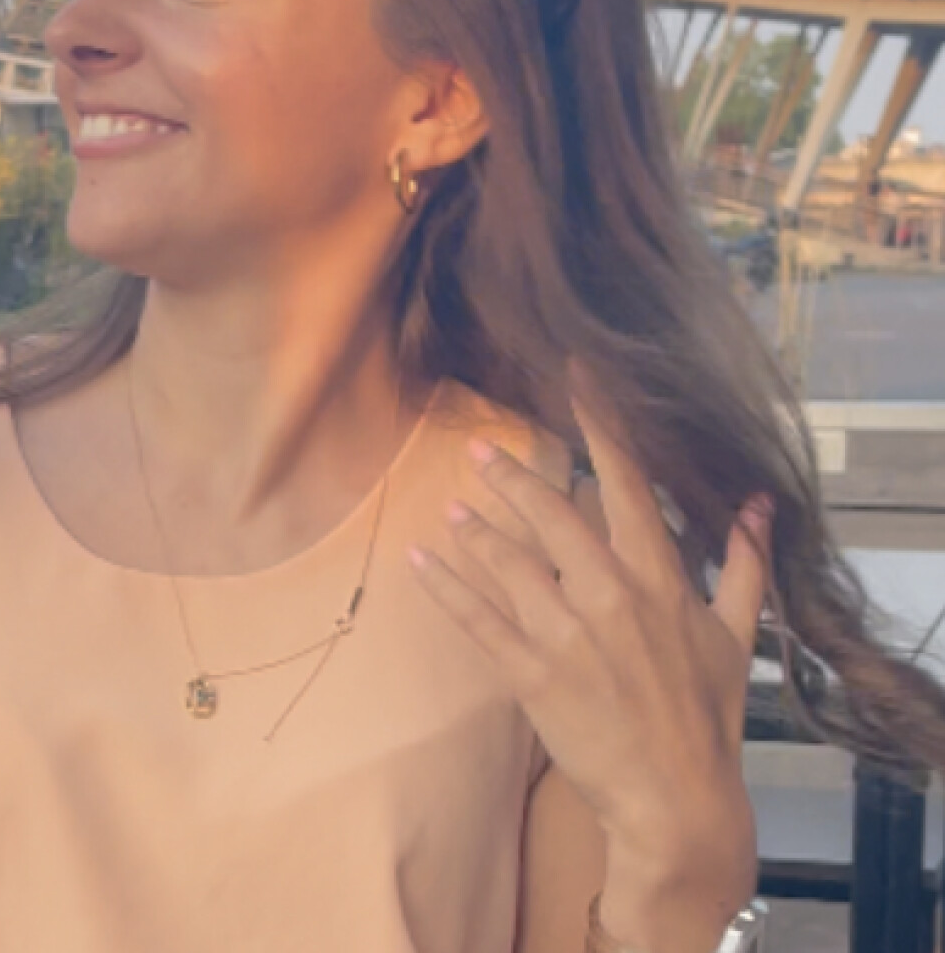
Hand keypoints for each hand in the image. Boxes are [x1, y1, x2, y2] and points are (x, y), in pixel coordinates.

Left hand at [408, 366, 772, 879]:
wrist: (677, 799)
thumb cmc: (708, 715)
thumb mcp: (736, 634)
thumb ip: (743, 562)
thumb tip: (756, 503)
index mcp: (659, 578)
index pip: (628, 483)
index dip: (600, 425)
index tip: (576, 377)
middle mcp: (611, 594)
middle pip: (553, 512)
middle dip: (514, 476)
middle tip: (482, 449)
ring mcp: (568, 633)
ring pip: (509, 560)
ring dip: (475, 527)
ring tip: (451, 502)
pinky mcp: (533, 673)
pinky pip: (478, 619)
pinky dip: (446, 585)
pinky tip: (421, 558)